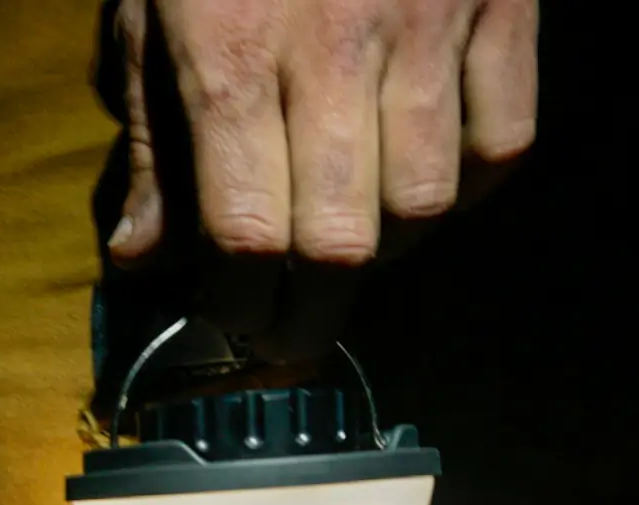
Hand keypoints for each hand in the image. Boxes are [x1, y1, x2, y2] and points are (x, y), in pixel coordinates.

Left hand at [108, 0, 538, 358]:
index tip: (226, 337)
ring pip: (426, 207)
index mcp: (231, 56)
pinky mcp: (499, 7)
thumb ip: (150, 140)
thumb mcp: (151, 13)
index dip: (236, 311)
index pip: (244, 235)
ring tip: (348, 237)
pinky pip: (503, 145)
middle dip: (307, 314)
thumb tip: (135, 258)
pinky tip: (421, 172)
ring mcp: (428, 30)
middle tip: (285, 333)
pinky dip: (467, 182)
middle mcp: (334, 53)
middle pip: (341, 246)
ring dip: (384, 245)